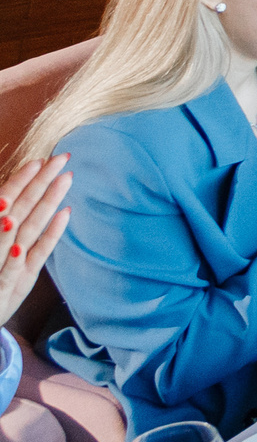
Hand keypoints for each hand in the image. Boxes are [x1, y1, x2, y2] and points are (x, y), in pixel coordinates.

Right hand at [0, 156, 70, 324]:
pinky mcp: (16, 283)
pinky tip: (66, 213)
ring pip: (29, 227)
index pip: (4, 203)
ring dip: (47, 202)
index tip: (40, 160)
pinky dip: (50, 234)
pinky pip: (37, 255)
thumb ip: (3, 225)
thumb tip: (11, 201)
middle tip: (60, 158)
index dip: (20, 181)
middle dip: (38, 183)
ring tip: (64, 179)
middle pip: (17, 209)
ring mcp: (5, 265)